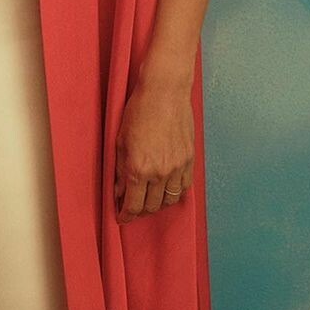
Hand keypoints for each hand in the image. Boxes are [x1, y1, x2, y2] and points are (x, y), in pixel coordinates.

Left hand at [113, 76, 193, 222]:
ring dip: (158, 204)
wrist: (164, 92)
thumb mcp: (120, 139)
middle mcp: (159, 173)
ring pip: (169, 200)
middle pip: (151, 206)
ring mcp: (177, 168)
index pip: (133, 204)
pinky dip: (174, 192)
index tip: (122, 217)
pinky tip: (167, 188)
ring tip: (149, 198)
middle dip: (140, 210)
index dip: (126, 215)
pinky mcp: (190, 161)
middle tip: (133, 205)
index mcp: (138, 168)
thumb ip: (120, 169)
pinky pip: (184, 187)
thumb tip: (119, 190)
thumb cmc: (138, 110)